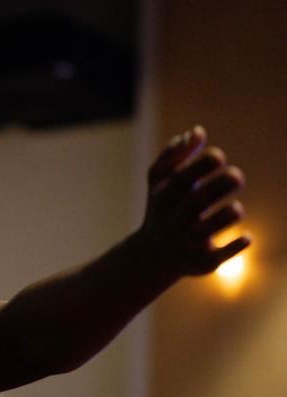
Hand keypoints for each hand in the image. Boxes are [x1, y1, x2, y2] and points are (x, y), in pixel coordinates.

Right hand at [139, 125, 249, 276]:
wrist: (151, 257)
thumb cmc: (162, 209)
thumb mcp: (159, 182)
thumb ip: (175, 154)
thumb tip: (197, 132)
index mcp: (162, 198)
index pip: (183, 178)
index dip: (206, 163)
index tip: (219, 158)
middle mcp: (171, 222)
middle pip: (198, 200)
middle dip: (224, 183)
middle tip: (236, 178)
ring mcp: (185, 244)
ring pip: (211, 227)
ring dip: (230, 213)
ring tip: (233, 209)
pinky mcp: (200, 264)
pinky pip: (221, 255)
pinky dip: (236, 245)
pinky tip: (245, 237)